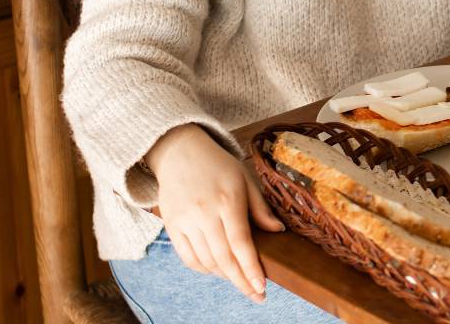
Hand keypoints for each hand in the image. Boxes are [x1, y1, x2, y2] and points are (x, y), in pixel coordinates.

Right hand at [145, 124, 284, 303]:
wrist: (180, 152)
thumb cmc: (219, 165)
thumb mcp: (245, 179)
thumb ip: (261, 207)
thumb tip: (278, 232)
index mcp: (227, 200)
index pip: (241, 243)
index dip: (251, 269)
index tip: (262, 287)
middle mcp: (204, 213)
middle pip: (224, 258)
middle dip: (241, 281)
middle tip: (256, 295)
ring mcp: (185, 221)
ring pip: (206, 261)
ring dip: (225, 276)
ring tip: (240, 280)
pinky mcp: (171, 226)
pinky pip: (188, 258)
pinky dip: (204, 269)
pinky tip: (218, 270)